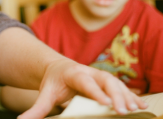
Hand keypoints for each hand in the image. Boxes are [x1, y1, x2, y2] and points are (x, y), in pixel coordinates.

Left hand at [18, 59, 146, 118]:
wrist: (58, 68)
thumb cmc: (53, 82)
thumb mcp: (44, 94)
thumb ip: (36, 110)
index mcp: (73, 74)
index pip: (85, 82)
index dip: (96, 92)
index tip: (107, 103)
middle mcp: (88, 72)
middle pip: (105, 79)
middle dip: (116, 94)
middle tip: (124, 111)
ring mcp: (98, 75)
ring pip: (116, 82)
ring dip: (127, 95)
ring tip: (138, 109)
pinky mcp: (105, 81)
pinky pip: (121, 86)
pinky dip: (131, 95)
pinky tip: (142, 105)